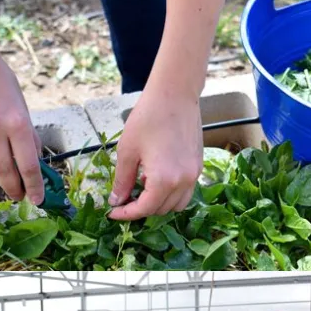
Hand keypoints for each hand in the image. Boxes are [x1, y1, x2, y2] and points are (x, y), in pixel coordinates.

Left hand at [108, 89, 202, 220]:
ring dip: (157, 204)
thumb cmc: (148, 118)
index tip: (112, 212)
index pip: (144, 209)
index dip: (126, 215)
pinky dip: (170, 194)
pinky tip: (154, 180)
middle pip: (161, 210)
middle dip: (140, 209)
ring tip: (140, 189)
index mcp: (164, 179)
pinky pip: (185, 192)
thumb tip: (116, 201)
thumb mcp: (127, 151)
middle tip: (123, 200)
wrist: (175, 95)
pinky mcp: (198, 166)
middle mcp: (184, 181)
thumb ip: (122, 181)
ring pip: (176, 205)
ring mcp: (194, 174)